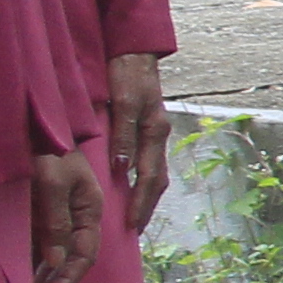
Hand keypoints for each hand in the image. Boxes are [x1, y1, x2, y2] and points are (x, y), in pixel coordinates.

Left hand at [30, 145, 97, 282]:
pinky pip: (43, 239)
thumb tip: (56, 260)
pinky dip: (34, 256)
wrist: (35, 127)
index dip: (68, 278)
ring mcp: (62, 213)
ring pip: (57, 250)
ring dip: (45, 271)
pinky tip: (23, 266)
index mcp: (90, 209)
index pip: (85, 254)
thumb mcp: (51, 184)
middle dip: (57, 280)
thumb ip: (56, 221)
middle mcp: (79, 215)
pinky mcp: (46, 210)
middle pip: (74, 257)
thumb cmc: (47, 152)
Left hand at [106, 51, 164, 222]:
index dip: (141, 202)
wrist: (136, 53)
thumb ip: (124, 134)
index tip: (131, 224)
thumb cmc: (128, 74)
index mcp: (155, 132)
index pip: (150, 177)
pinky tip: (133, 186)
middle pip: (158, 180)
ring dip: (147, 196)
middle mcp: (160, 136)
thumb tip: (122, 168)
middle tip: (135, 230)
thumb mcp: (124, 102)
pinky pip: (150, 161)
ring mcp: (156, 132)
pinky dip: (143, 180)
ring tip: (135, 215)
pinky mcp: (149, 128)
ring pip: (156, 172)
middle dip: (147, 206)